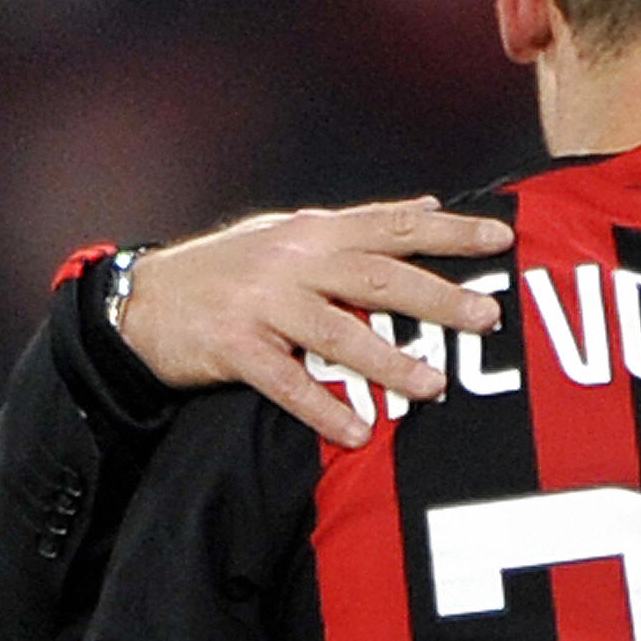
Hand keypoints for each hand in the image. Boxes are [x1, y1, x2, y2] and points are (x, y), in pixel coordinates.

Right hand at [121, 198, 514, 446]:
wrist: (141, 303)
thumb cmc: (224, 271)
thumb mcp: (287, 232)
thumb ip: (355, 225)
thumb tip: (428, 207)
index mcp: (312, 231)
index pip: (392, 224)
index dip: (448, 231)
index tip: (499, 238)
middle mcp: (291, 259)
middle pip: (377, 275)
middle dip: (436, 296)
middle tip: (486, 316)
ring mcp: (262, 302)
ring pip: (338, 331)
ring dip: (389, 361)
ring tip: (433, 387)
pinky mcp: (234, 346)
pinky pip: (287, 382)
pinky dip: (322, 409)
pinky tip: (356, 433)